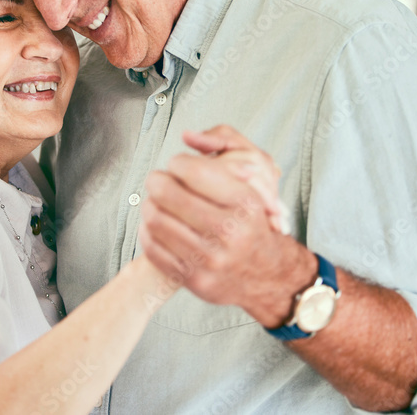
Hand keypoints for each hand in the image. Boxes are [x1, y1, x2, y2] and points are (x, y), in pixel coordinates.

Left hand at [139, 125, 317, 325]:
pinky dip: (148, 233)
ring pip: (155, 220)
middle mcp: (229, 231)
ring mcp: (210, 259)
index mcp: (245, 203)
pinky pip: (153, 249)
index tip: (177, 165)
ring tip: (156, 203)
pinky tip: (158, 227)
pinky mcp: (194, 280)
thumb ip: (228, 155)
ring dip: (150, 206)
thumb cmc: (253, 224)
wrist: (268, 275)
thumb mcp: (256, 187)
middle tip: (158, 180)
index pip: (194, 170)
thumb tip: (189, 136)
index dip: (177, 163)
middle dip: (157, 181)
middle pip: (167, 193)